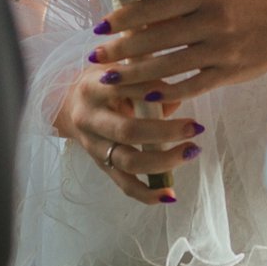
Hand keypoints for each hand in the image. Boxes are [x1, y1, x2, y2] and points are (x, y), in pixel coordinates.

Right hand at [51, 68, 201, 205]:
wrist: (70, 105)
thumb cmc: (105, 82)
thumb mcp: (120, 70)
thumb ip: (146, 80)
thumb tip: (177, 99)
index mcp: (93, 88)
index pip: (125, 88)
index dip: (155, 91)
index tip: (185, 90)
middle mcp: (89, 119)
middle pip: (127, 131)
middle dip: (165, 131)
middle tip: (195, 127)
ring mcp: (94, 146)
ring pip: (128, 161)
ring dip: (163, 161)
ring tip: (191, 152)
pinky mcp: (101, 166)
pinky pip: (124, 184)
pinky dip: (147, 193)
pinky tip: (170, 195)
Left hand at [89, 0, 266, 100]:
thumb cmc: (246, 5)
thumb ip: (179, 6)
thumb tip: (135, 21)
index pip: (154, 6)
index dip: (123, 19)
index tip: (100, 28)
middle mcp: (213, 18)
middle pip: (156, 37)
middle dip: (120, 49)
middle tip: (94, 56)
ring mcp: (222, 48)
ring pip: (168, 65)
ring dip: (134, 74)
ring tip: (111, 78)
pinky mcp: (229, 73)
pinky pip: (191, 85)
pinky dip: (166, 92)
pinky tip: (145, 95)